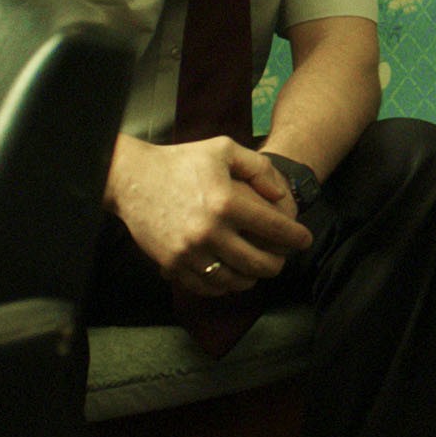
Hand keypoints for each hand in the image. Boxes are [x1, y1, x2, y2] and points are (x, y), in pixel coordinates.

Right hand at [108, 136, 311, 296]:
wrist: (131, 179)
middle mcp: (209, 232)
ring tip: (258, 269)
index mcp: (226, 202)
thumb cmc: (181, 161)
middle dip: (278, 264)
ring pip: (234, 281)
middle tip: (282, 259)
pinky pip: (207, 287)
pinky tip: (232, 276)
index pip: (275, 229)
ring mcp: (189, 252)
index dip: (296, 238)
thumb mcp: (224, 149)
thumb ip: (259, 168)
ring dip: (252, 278)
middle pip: (258, 263)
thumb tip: (280, 196)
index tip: (304, 240)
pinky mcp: (172, 265)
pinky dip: (224, 286)